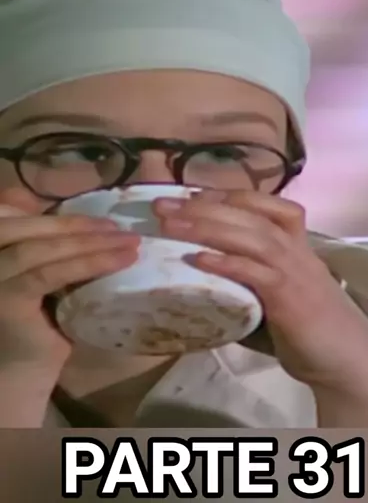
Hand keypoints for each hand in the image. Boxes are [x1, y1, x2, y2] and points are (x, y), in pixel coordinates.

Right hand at [0, 188, 139, 372]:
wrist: (19, 381)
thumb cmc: (33, 330)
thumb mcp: (39, 281)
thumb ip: (47, 252)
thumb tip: (85, 224)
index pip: (10, 216)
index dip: (50, 214)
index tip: (94, 218)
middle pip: (24, 227)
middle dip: (75, 224)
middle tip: (119, 228)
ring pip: (40, 249)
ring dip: (90, 242)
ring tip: (129, 242)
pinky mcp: (6, 301)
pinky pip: (50, 273)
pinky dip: (88, 263)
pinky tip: (121, 260)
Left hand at [155, 189, 367, 426]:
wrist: (347, 361)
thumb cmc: (312, 329)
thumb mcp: (282, 294)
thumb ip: (253, 279)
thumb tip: (208, 276)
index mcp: (297, 245)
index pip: (267, 204)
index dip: (228, 195)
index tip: (190, 195)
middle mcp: (297, 250)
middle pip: (249, 215)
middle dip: (204, 206)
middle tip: (163, 206)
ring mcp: (294, 271)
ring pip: (251, 236)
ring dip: (207, 227)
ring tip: (169, 225)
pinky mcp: (290, 297)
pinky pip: (255, 272)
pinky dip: (226, 263)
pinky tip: (197, 258)